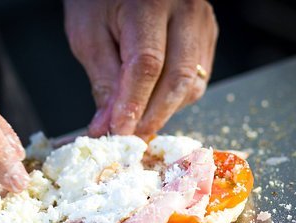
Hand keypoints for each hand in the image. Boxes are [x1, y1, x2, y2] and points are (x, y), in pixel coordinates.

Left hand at [63, 0, 217, 138]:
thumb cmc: (99, 1)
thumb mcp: (88, 36)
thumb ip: (103, 81)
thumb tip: (110, 125)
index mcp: (149, 4)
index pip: (147, 65)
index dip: (134, 104)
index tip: (119, 130)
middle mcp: (185, 11)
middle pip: (178, 78)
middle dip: (152, 116)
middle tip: (129, 136)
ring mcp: (202, 23)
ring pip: (192, 83)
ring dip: (164, 110)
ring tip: (138, 120)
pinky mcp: (207, 35)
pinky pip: (196, 78)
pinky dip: (174, 98)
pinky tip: (154, 101)